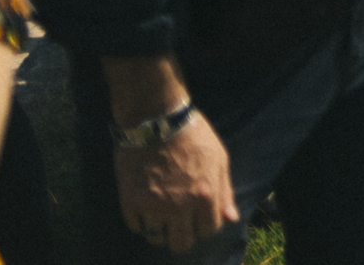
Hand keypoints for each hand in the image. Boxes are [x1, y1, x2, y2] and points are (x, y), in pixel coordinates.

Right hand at [115, 112, 237, 251]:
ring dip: (160, 229)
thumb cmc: (193, 136)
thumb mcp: (219, 159)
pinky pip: (136, 226)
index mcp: (205, 195)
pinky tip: (145, 207)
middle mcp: (180, 206)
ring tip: (161, 214)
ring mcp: (154, 205)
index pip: (208, 230)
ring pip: (156, 238)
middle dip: (182, 237)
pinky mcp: (131, 201)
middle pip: (181, 243)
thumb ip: (225, 192)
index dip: (205, 226)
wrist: (157, 121)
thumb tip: (231, 219)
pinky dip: (140, 221)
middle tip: (178, 226)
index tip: (199, 218)